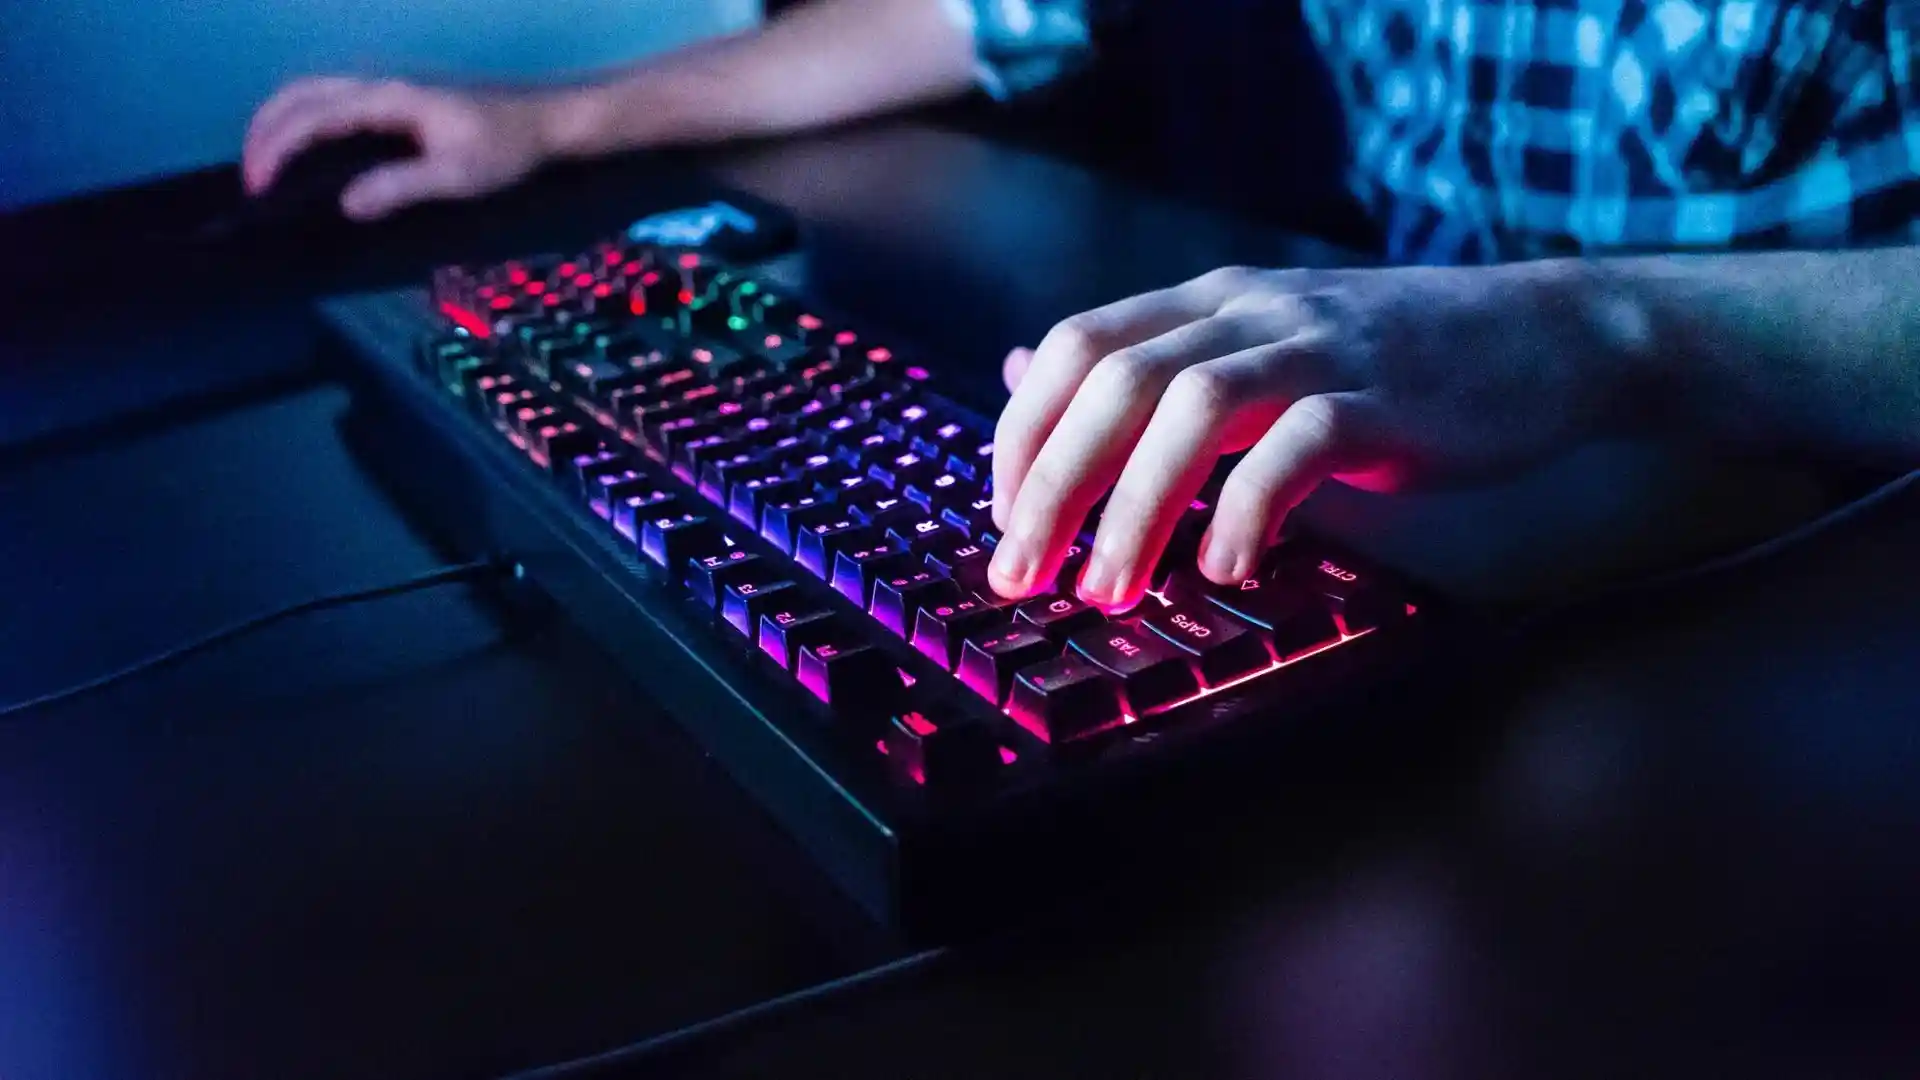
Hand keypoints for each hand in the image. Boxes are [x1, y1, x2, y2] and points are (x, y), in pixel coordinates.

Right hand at [243, 77, 553, 219]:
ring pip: (315, 92)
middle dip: (266, 130)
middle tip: (252, 179)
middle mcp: (380, 83)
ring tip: (267, 165)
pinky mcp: (397, 99)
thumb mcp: (458, 175)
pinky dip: (306, 120)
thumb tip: (347, 205)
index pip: (313, 116)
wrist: (545, 121)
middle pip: (301, 93)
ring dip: (282, 121)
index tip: (260, 186)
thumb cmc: (507, 148)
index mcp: (389, 97)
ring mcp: (387, 87)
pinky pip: (335, 101)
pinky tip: (307, 153)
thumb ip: (402, 187)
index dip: (278, 148)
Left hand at [987, 261, 1636, 608]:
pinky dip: (1249, 510)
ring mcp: (1320, 348)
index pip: (1077, 344)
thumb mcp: (1258, 347)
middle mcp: (1251, 311)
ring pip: (1190, 407)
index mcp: (1210, 302)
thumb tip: (1017, 370)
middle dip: (1052, 485)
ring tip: (1110, 590)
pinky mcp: (1386, 398)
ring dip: (1134, 507)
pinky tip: (1229, 570)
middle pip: (1115, 379)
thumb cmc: (1392, 365)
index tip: (1005, 518)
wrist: (1545, 337)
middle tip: (1023, 577)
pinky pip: (1298, 445)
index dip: (1023, 431)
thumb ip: (1150, 364)